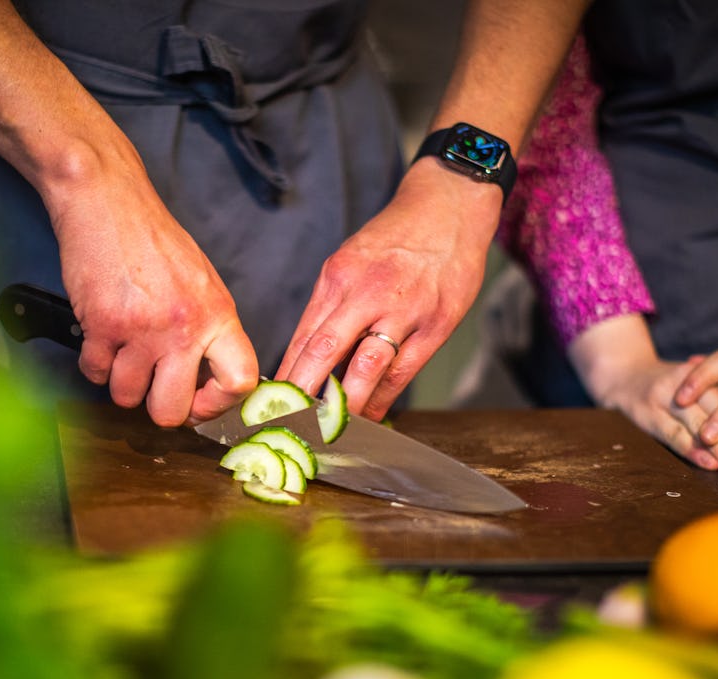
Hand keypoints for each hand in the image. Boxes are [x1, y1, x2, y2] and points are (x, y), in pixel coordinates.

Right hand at [46, 142, 257, 426]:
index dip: (218, 405)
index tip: (200, 403)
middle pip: (173, 410)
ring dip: (121, 383)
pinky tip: (101, 340)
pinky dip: (94, 364)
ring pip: (127, 397)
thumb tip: (209, 381)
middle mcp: (183, 327)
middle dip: (159, 408)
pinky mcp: (101, 325)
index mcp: (217, 314)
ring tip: (124, 354)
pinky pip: (94, 373)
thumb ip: (209, 330)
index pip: (239, 382)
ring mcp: (141, 329)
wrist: (107, 200)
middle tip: (154, 389)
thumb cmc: (152, 239)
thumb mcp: (201, 282)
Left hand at [275, 160, 496, 419]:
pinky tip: (370, 416)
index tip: (269, 404)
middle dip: (302, 393)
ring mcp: (403, 310)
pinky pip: (402, 372)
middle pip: (324, 352)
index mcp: (338, 277)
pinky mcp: (435, 325)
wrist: (448, 208)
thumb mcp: (349, 261)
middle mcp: (366, 293)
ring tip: (327, 430)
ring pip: (365, 368)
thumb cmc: (395, 239)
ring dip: (344, 405)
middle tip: (287, 425)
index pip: (303, 336)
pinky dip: (383, 399)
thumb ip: (329, 306)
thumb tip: (304, 357)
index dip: (285, 375)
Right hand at [568, 317, 717, 478]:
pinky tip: (708, 464)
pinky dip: (692, 449)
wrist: (621, 374)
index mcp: (713, 377)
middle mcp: (694, 385)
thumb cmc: (668, 389)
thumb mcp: (700, 390)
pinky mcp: (648, 412)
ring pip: (703, 426)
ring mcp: (669, 397)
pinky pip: (673, 433)